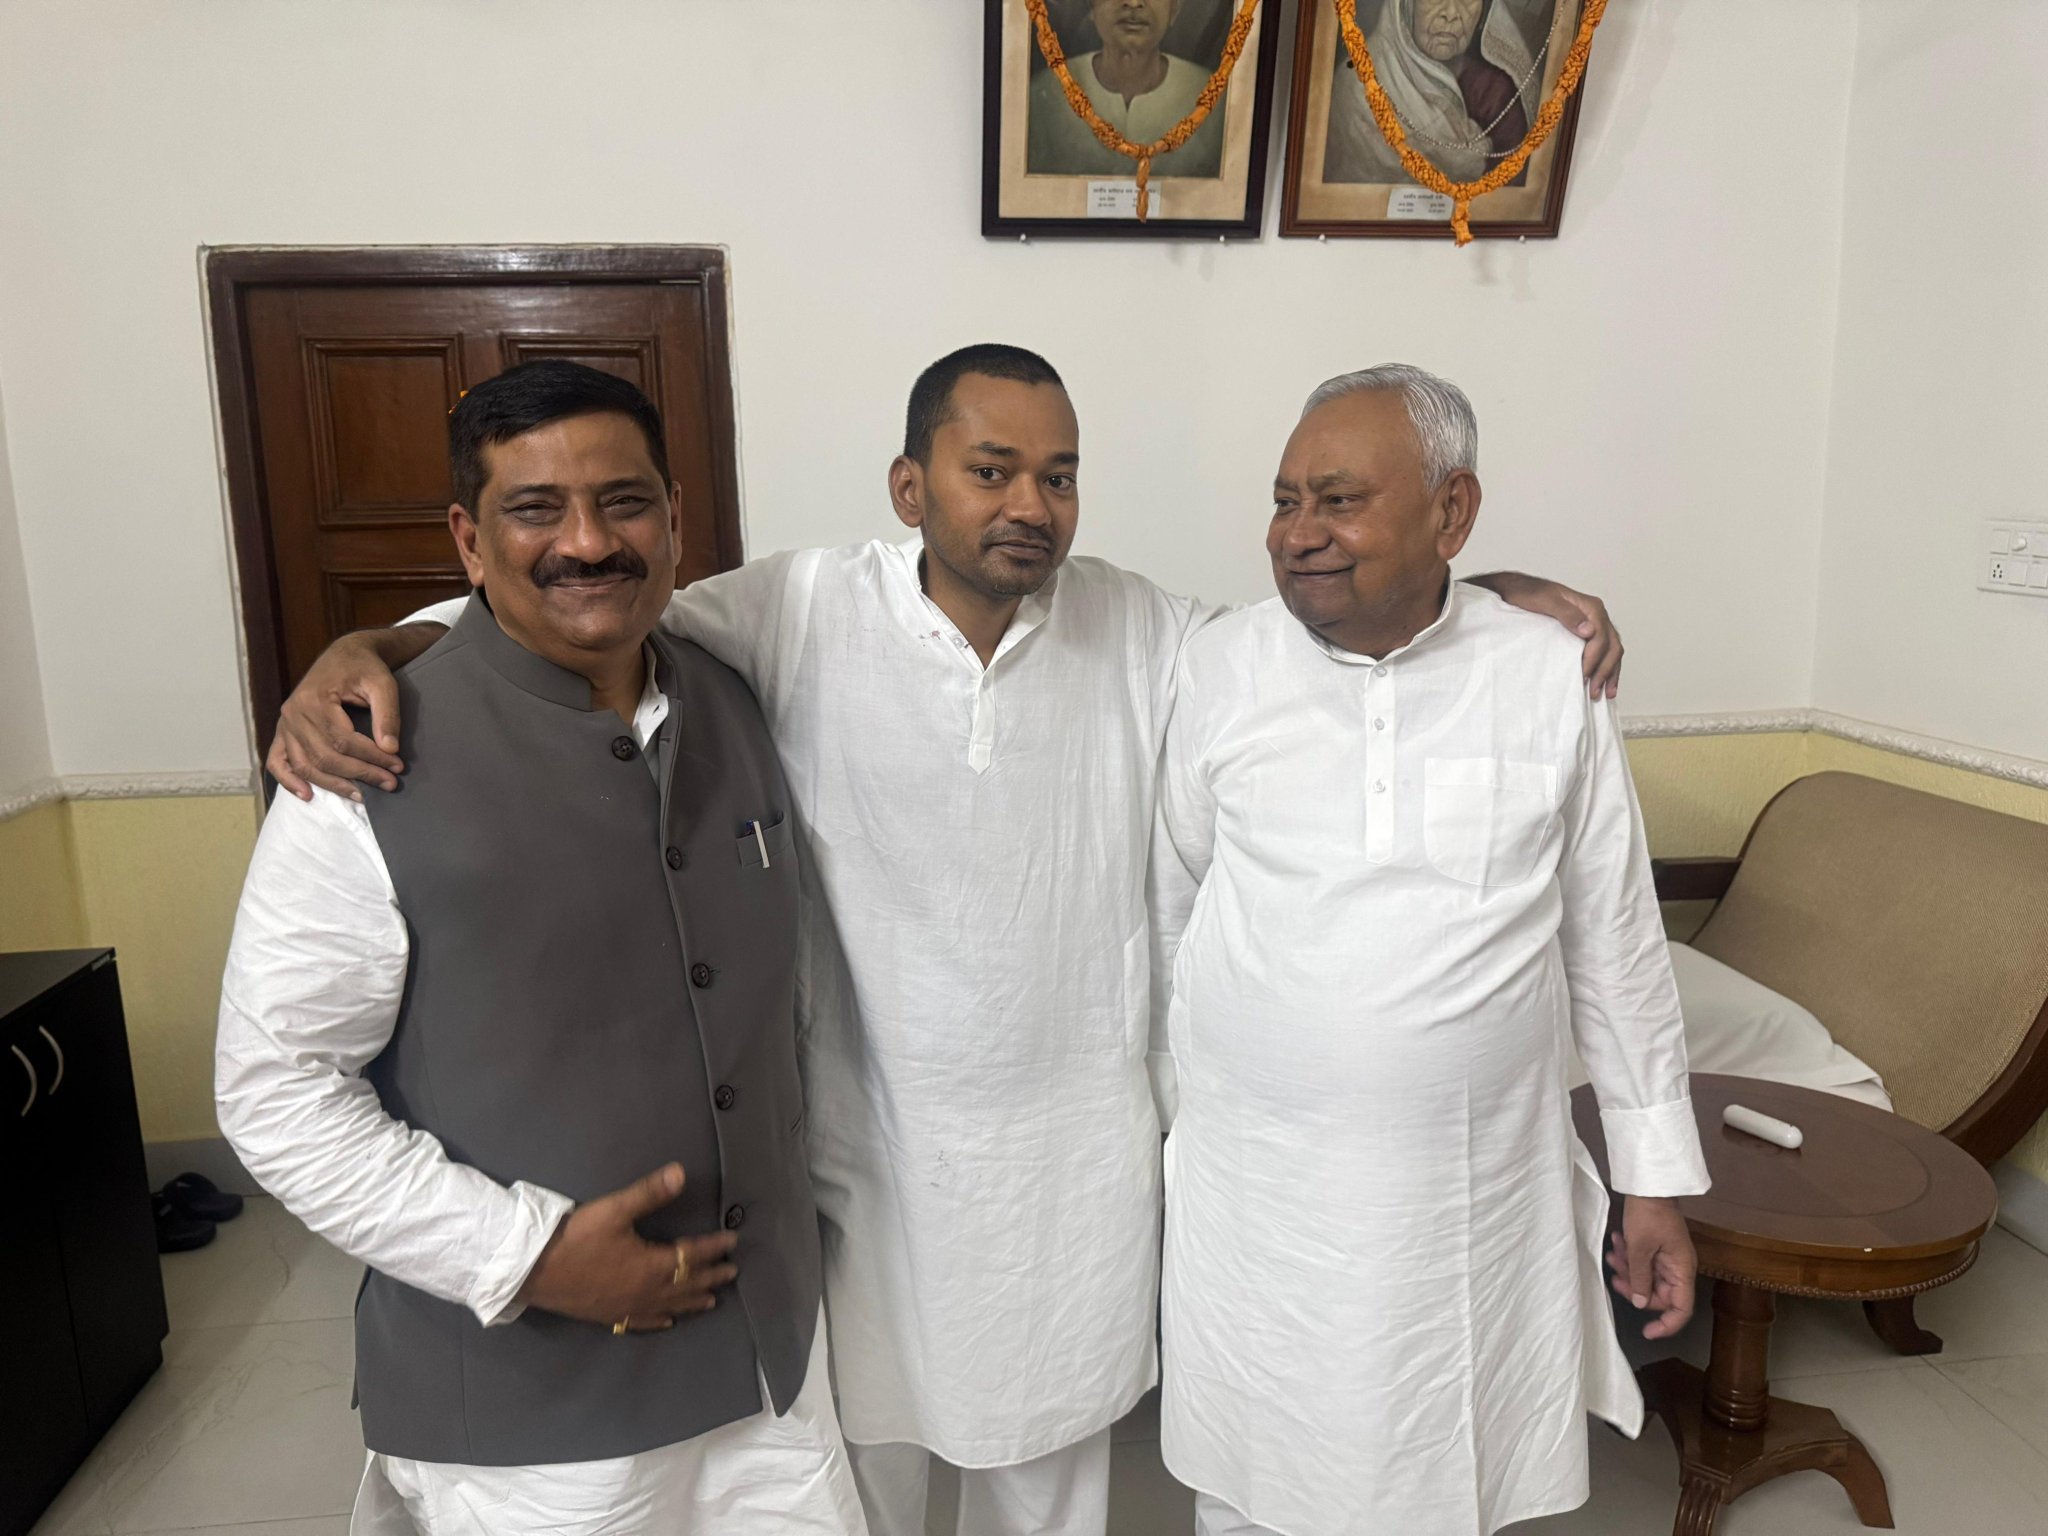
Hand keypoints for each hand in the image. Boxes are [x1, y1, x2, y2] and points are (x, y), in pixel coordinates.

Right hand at [267, 624, 442, 800]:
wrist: (345, 655)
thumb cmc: (365, 667)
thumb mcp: (383, 683)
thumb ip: (387, 714)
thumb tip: (389, 748)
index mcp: (314, 699)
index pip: (343, 740)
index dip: (372, 758)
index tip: (397, 767)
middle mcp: (293, 713)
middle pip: (325, 757)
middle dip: (360, 774)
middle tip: (389, 784)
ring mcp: (284, 724)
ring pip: (305, 765)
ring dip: (333, 785)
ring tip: (362, 796)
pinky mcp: (283, 732)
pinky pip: (278, 762)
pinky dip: (289, 781)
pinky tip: (308, 795)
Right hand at [516, 1164, 740, 1332]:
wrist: (534, 1271)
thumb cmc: (576, 1238)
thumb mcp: (614, 1210)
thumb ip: (649, 1193)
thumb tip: (682, 1173)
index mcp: (651, 1265)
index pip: (692, 1255)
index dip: (714, 1247)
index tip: (732, 1241)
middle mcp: (646, 1291)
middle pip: (687, 1284)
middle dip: (711, 1276)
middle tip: (732, 1272)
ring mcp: (627, 1307)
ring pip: (670, 1306)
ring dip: (693, 1301)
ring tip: (712, 1301)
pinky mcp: (609, 1317)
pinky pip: (642, 1322)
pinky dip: (660, 1320)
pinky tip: (666, 1322)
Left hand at [1470, 572, 1622, 699]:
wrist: (1518, 591)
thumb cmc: (1529, 595)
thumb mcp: (1545, 601)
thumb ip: (1567, 614)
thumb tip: (1589, 630)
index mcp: (1591, 607)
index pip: (1601, 637)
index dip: (1594, 658)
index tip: (1583, 675)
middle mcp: (1596, 615)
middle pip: (1611, 646)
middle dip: (1605, 670)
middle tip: (1594, 691)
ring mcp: (1594, 624)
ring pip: (1612, 650)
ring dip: (1610, 673)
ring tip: (1603, 693)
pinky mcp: (1588, 633)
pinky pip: (1605, 651)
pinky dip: (1607, 667)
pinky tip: (1604, 682)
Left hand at [1607, 1195, 1696, 1339]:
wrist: (1648, 1185)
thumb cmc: (1648, 1213)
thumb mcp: (1639, 1248)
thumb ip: (1641, 1279)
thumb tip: (1642, 1304)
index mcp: (1682, 1270)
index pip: (1681, 1309)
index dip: (1667, 1325)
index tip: (1647, 1332)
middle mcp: (1678, 1268)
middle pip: (1658, 1295)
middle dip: (1634, 1288)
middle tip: (1615, 1276)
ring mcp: (1667, 1259)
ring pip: (1646, 1279)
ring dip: (1628, 1270)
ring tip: (1614, 1253)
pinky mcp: (1657, 1250)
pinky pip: (1643, 1264)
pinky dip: (1629, 1258)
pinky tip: (1617, 1243)